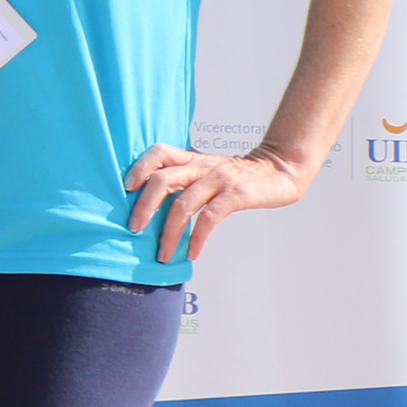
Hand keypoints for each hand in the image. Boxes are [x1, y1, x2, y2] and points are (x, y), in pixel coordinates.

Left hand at [125, 143, 306, 262]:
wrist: (280, 170)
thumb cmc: (239, 175)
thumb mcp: (208, 170)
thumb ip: (186, 179)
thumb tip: (153, 204)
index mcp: (192, 159)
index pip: (159, 152)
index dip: (139, 167)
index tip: (126, 187)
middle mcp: (202, 166)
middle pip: (163, 180)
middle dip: (143, 207)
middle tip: (133, 229)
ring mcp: (219, 179)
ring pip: (183, 204)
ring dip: (168, 233)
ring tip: (162, 254)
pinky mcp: (237, 194)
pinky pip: (209, 218)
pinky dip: (197, 238)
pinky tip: (191, 252)